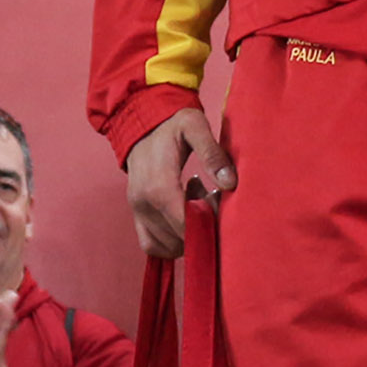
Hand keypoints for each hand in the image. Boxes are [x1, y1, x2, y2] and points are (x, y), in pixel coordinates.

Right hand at [124, 109, 233, 259]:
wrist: (141, 120)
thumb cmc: (171, 123)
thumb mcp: (195, 127)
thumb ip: (212, 154)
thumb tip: (230, 184)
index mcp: (158, 186)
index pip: (185, 225)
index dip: (209, 223)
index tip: (221, 207)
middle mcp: (144, 205)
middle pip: (179, 238)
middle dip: (202, 226)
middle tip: (212, 199)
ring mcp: (137, 212)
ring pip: (167, 246)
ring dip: (187, 233)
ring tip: (197, 202)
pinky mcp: (136, 215)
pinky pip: (151, 244)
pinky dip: (172, 239)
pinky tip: (183, 212)